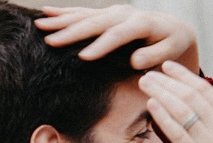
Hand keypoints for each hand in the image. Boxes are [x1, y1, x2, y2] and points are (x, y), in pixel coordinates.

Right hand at [35, 5, 198, 71]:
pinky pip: (83, 12)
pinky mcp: (107, 14)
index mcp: (141, 24)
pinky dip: (64, 13)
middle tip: (51, 41)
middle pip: (95, 23)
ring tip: (40, 25)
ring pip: (84, 15)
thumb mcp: (171, 51)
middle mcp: (124, 14)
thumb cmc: (173, 45)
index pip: (117, 35)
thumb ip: (155, 56)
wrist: (173, 28)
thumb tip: (135, 61)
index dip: (100, 46)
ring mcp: (113, 12)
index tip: (83, 57)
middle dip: (71, 32)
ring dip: (61, 20)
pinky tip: (45, 13)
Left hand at [140, 61, 212, 142]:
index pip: (207, 91)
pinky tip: (151, 105)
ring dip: (161, 92)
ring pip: (182, 109)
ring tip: (144, 84)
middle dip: (168, 80)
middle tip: (149, 72)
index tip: (168, 68)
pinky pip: (178, 132)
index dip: (185, 76)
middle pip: (192, 95)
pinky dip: (163, 115)